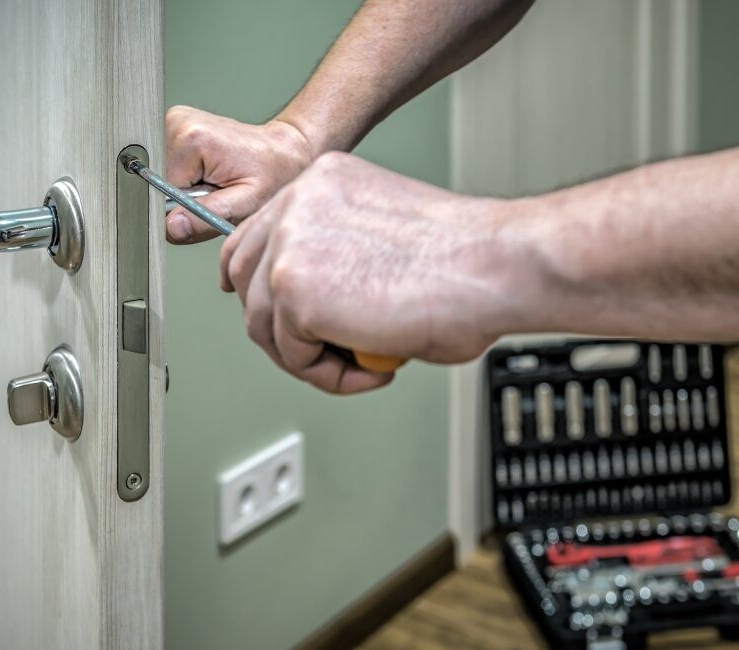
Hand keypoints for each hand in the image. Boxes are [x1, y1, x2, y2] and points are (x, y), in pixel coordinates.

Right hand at [165, 106, 314, 243]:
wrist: (282, 152)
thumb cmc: (271, 174)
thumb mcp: (245, 204)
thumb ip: (206, 217)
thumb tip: (172, 227)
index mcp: (191, 139)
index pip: (163, 193)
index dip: (184, 209)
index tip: (210, 205)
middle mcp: (176, 123)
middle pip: (160, 183)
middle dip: (184, 199)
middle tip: (216, 193)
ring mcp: (174, 121)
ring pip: (162, 177)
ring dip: (185, 189)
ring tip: (215, 182)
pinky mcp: (175, 126)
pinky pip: (168, 166)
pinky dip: (186, 177)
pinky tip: (207, 173)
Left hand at [220, 152, 511, 393]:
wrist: (495, 267)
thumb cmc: (464, 263)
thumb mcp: (381, 239)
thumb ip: (338, 258)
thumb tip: (323, 306)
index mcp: (321, 183)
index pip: (255, 234)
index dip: (258, 282)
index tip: (271, 312)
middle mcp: (297, 204)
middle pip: (243, 277)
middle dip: (277, 325)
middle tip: (324, 352)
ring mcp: (290, 245)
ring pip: (264, 324)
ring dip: (309, 357)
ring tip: (363, 363)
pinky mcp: (296, 293)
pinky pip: (292, 355)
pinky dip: (330, 376)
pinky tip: (373, 368)